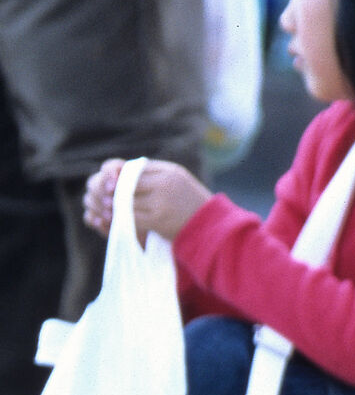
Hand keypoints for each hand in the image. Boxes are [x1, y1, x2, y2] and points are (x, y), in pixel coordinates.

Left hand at [82, 159, 209, 241]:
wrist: (212, 227)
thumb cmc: (191, 204)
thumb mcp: (176, 181)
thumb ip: (151, 175)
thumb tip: (117, 172)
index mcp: (169, 171)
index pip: (133, 167)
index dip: (116, 174)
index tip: (110, 183)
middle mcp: (164, 183)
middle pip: (126, 183)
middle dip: (112, 191)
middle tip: (102, 198)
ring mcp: (161, 201)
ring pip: (126, 201)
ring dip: (114, 206)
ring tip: (108, 210)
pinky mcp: (158, 219)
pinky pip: (131, 216)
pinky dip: (121, 219)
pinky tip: (117, 221)